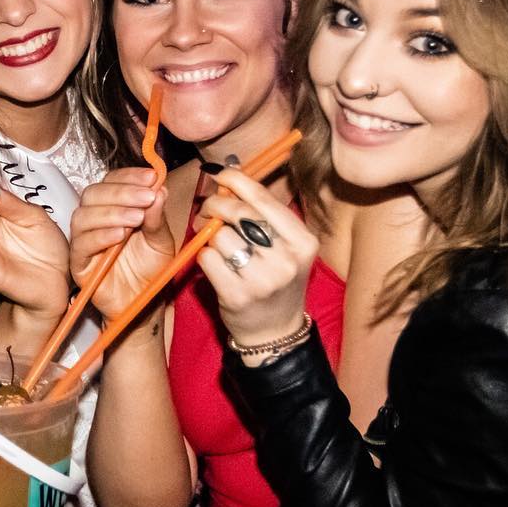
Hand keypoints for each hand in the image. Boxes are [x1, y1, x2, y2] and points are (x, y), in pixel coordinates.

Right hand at [68, 168, 175, 318]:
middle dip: (122, 193)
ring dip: (111, 213)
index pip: (112, 181)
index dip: (129, 176)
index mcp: (113, 206)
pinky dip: (100, 236)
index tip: (152, 177)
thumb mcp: (161, 240)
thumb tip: (159, 189)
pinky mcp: (78, 262)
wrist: (144, 302)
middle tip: (146, 197)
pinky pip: (81, 244)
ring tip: (136, 219)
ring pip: (84, 216)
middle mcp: (94, 219)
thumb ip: (157, 217)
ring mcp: (83, 240)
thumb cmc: (150, 268)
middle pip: (94, 194)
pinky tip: (120, 235)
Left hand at [193, 169, 318, 349]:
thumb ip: (262, 214)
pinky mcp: (237, 295)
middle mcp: (286, 259)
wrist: (275, 331)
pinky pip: (207, 258)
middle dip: (216, 205)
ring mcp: (262, 279)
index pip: (264, 199)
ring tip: (212, 241)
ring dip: (209, 234)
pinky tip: (213, 262)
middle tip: (207, 210)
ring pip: (220, 236)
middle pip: (238, 214)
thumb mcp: (284, 246)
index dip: (238, 181)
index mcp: (303, 241)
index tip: (221, 175)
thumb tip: (230, 176)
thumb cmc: (276, 279)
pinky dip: (204, 255)